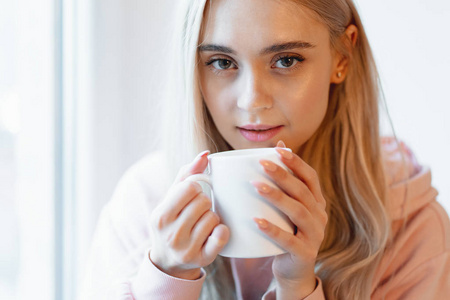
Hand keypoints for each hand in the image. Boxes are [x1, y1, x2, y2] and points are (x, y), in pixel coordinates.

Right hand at [149, 151, 229, 279]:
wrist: (168, 261)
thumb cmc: (171, 222)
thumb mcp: (170, 200)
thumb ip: (186, 175)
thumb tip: (205, 154)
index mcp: (160, 216)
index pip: (189, 188)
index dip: (196, 188)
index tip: (193, 195)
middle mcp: (171, 235)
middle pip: (203, 201)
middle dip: (204, 203)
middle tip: (197, 211)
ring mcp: (186, 249)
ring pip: (213, 217)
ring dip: (212, 217)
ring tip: (202, 223)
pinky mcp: (202, 260)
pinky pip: (222, 236)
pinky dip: (222, 231)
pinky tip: (214, 233)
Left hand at [252, 141, 326, 298]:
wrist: (293, 271)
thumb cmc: (286, 233)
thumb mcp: (287, 210)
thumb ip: (283, 186)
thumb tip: (273, 148)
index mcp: (316, 203)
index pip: (310, 178)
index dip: (296, 162)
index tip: (279, 149)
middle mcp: (319, 217)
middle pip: (303, 192)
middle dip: (283, 175)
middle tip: (262, 164)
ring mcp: (314, 236)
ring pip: (298, 212)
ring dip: (277, 197)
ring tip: (256, 186)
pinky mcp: (304, 253)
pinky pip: (289, 241)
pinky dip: (273, 230)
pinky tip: (257, 221)